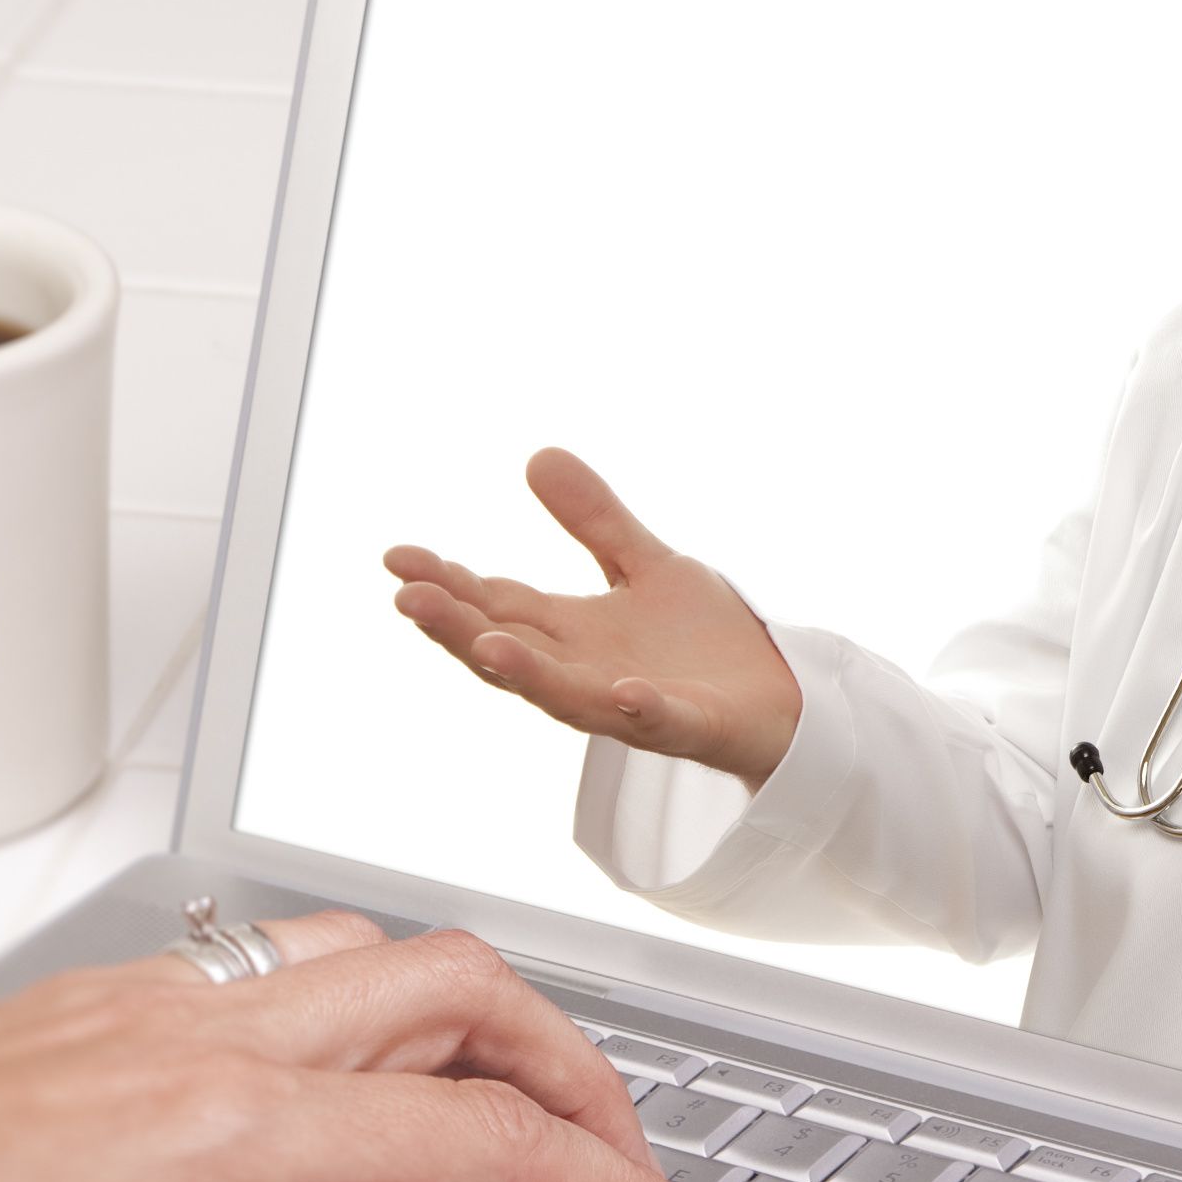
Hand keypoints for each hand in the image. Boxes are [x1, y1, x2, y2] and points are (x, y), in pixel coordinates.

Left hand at [0, 915, 733, 1181]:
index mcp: (229, 1130)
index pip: (485, 1132)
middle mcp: (195, 1036)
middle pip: (459, 982)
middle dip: (577, 1061)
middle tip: (624, 1154)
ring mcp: (139, 1004)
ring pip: (366, 950)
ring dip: (470, 1012)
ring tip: (511, 1105)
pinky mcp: (85, 1009)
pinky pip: (270, 963)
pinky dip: (364, 1004)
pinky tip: (347, 1082)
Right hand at [383, 449, 804, 788]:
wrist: (785, 698)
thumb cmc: (708, 644)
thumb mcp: (646, 564)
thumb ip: (594, 520)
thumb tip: (537, 456)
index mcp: (571, 633)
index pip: (495, 604)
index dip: (446, 583)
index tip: (397, 558)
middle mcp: (586, 672)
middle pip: (508, 649)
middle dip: (456, 627)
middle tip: (407, 598)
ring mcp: (631, 704)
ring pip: (563, 694)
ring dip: (524, 673)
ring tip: (484, 646)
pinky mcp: (688, 726)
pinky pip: (659, 723)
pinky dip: (639, 711)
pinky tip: (625, 695)